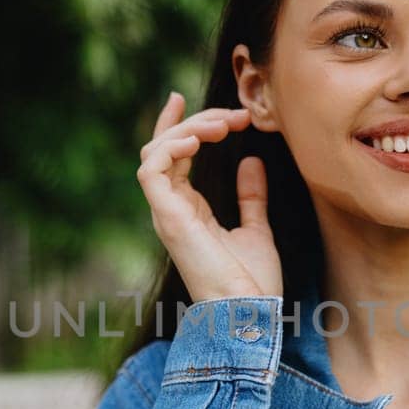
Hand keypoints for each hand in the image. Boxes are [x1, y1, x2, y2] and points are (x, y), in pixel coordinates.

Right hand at [137, 91, 281, 303]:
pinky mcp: (168, 217)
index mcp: (187, 210)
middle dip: (197, 121)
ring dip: (188, 128)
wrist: (248, 313)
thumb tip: (250, 162)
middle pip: (165, 148)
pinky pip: (152, 169)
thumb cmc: (251, 282)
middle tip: (235, 115)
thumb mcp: (256, 229)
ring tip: (225, 125)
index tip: (185, 96)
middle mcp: (171, 208)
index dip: (177, 124)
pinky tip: (202, 137)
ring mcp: (166, 212)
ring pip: (156, 152)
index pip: (171, 157)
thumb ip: (250, 196)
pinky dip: (172, 145)